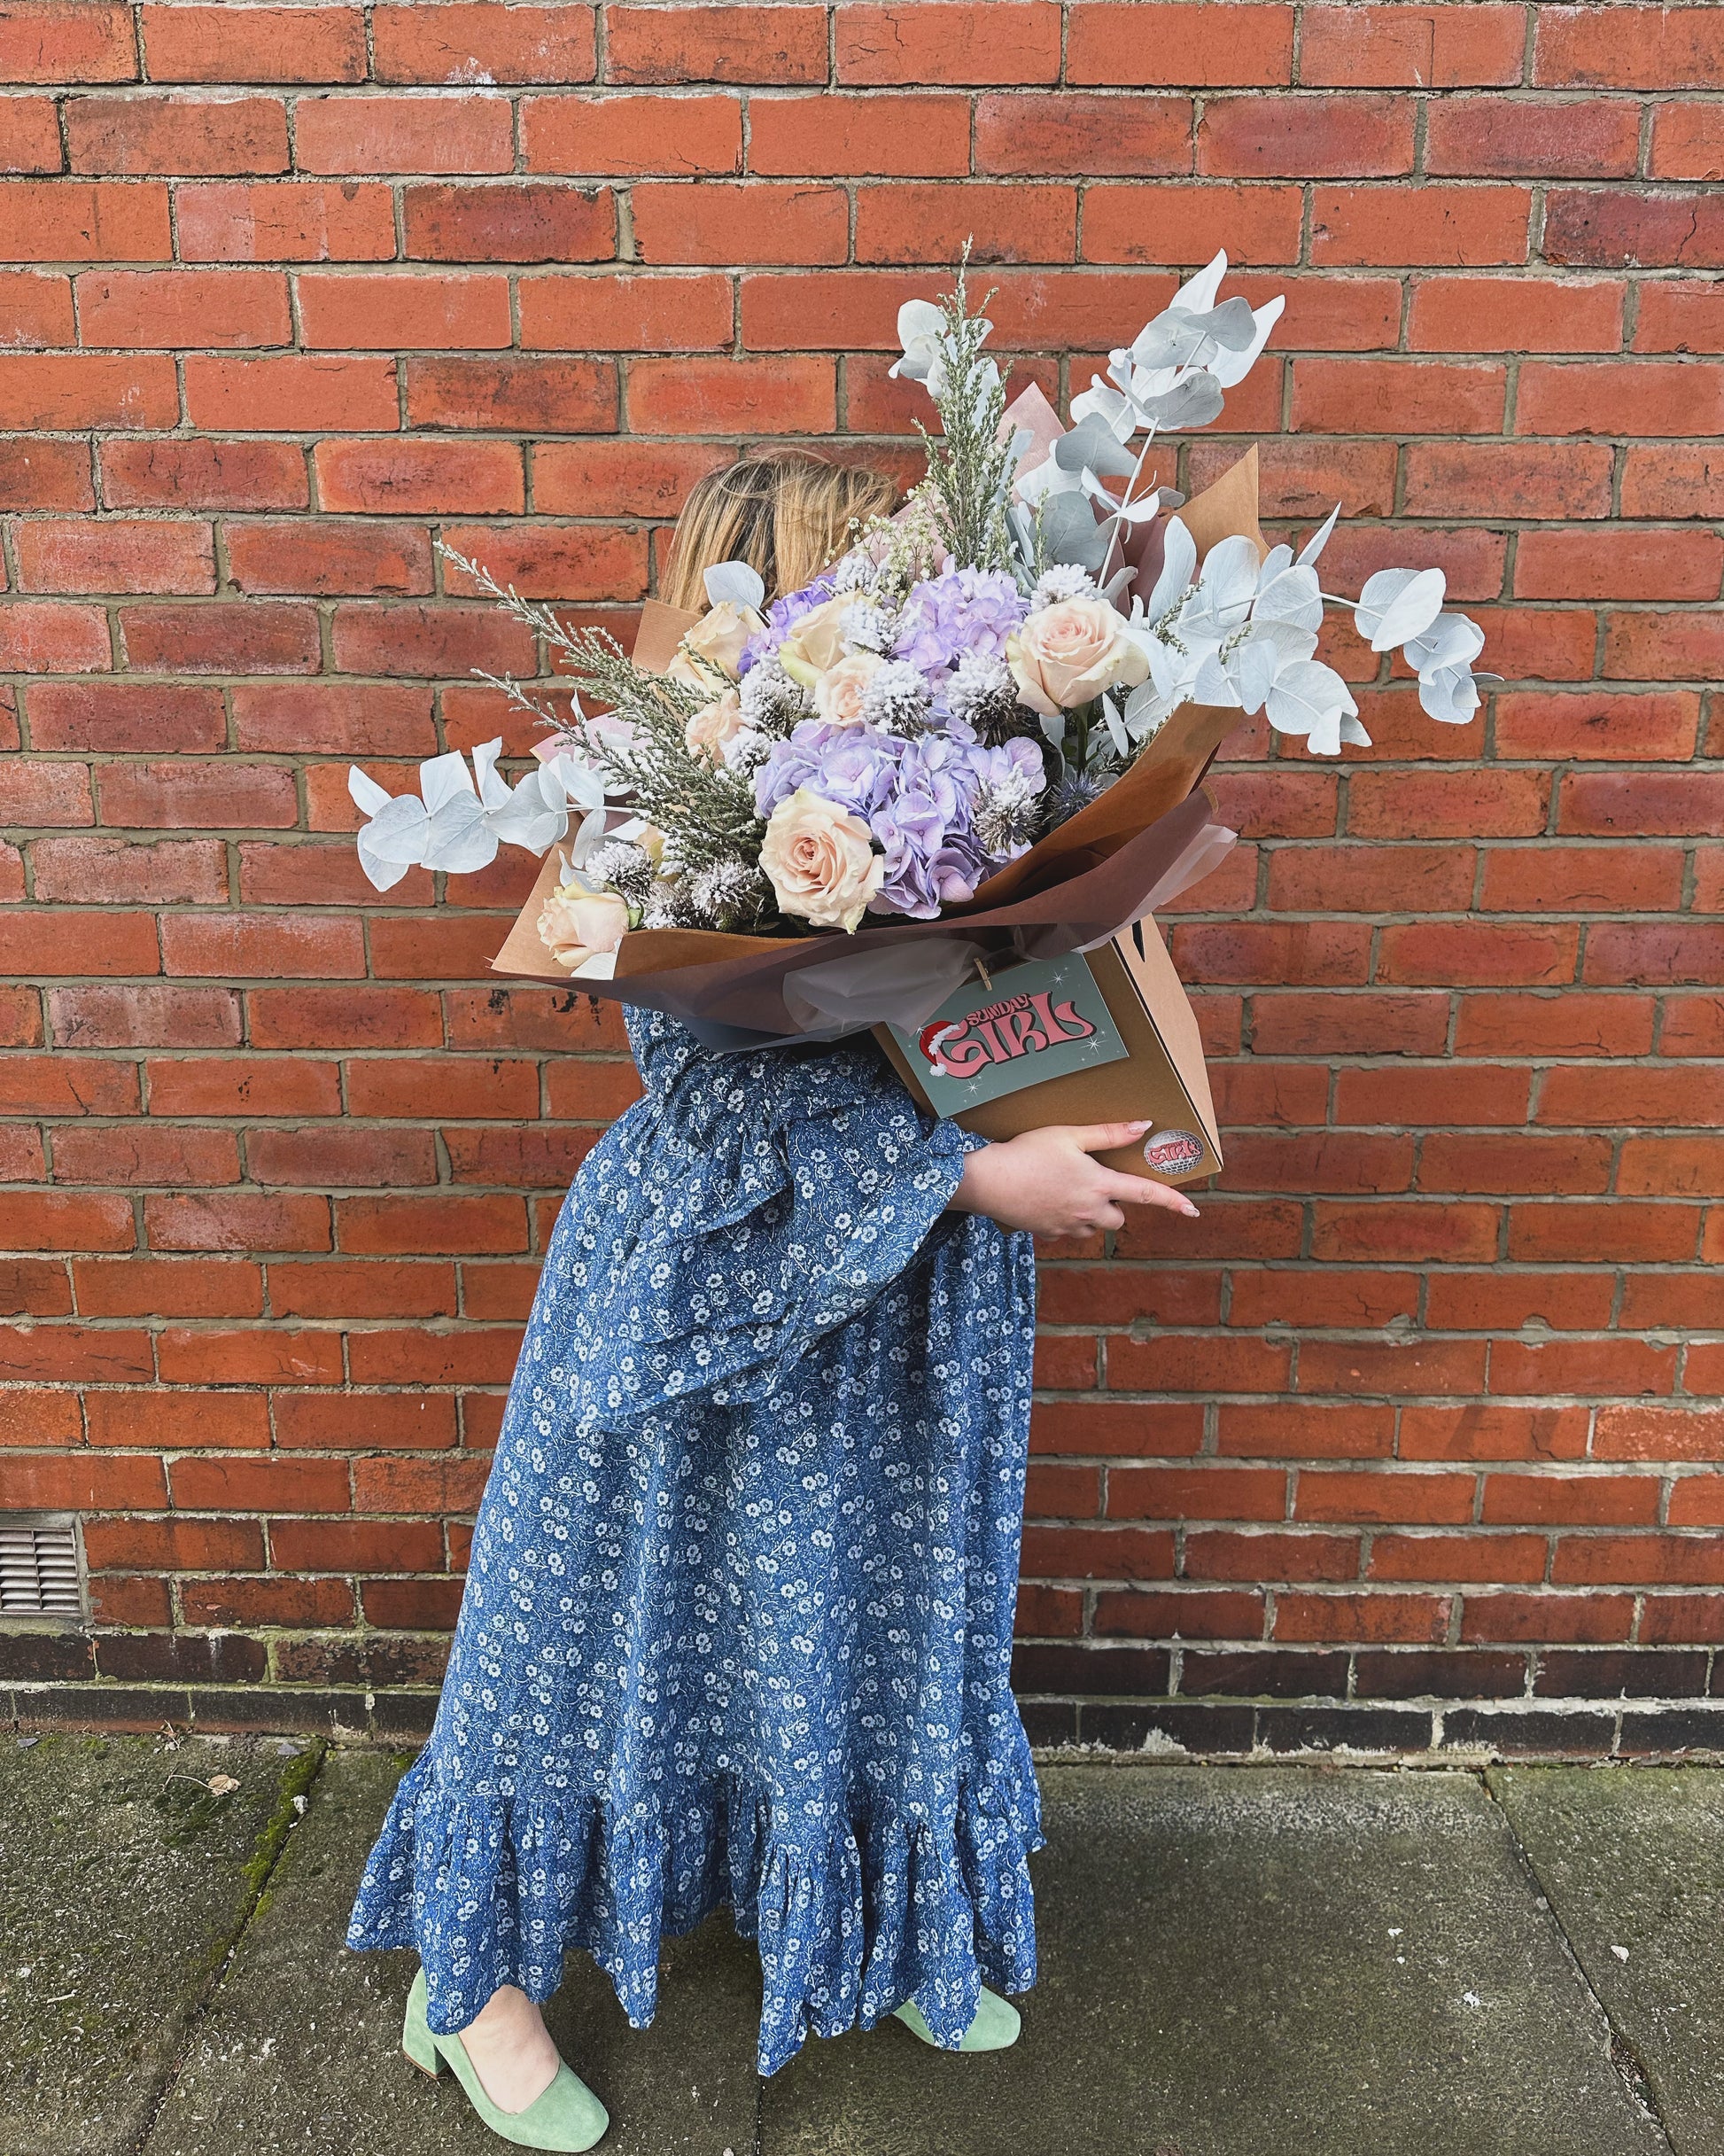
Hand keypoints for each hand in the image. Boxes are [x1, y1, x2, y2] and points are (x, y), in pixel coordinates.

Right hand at [949, 1120, 1201, 1237]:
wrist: (987, 1181)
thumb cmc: (1027, 1152)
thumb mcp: (1069, 1135)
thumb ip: (1108, 1134)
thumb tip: (1143, 1126)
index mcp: (1099, 1185)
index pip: (1145, 1195)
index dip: (1172, 1202)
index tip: (1193, 1210)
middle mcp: (1088, 1211)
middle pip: (1118, 1219)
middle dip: (1114, 1206)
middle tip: (1094, 1183)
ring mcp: (1068, 1226)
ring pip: (1092, 1227)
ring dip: (1090, 1214)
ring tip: (1065, 1190)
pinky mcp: (1048, 1234)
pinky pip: (1067, 1232)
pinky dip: (1065, 1219)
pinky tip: (1046, 1200)